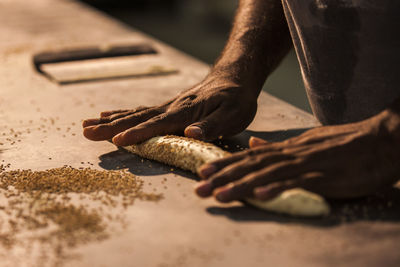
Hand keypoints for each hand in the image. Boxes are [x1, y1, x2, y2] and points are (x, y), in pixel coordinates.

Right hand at [82, 75, 258, 145]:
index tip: (118, 141)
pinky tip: (110, 115)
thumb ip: (212, 126)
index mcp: (185, 113)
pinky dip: (124, 113)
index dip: (138, 134)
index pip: (157, 125)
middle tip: (86, 132)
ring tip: (87, 124)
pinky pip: (142, 111)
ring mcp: (168, 107)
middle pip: (137, 118)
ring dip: (111, 120)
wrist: (234, 79)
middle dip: (111, 127)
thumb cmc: (236, 100)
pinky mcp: (169, 107)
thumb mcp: (233, 115)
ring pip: (135, 113)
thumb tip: (190, 134)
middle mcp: (171, 108)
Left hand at [195, 114, 399, 200]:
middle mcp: (292, 154)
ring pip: (267, 174)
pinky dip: (277, 188)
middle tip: (199, 188)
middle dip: (223, 177)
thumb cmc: (344, 144)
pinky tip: (259, 195)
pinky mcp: (324, 176)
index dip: (225, 164)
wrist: (380, 139)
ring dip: (242, 184)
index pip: (250, 156)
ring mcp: (307, 164)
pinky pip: (297, 183)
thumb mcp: (307, 142)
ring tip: (219, 195)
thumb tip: (253, 145)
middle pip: (251, 165)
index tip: (203, 172)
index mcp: (288, 148)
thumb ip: (279, 146)